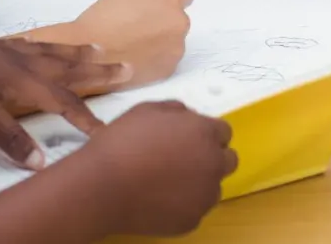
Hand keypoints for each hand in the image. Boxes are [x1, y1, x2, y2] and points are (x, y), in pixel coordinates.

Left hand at [0, 35, 129, 168]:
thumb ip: (11, 138)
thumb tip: (42, 161)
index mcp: (23, 79)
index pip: (63, 102)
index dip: (85, 118)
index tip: (107, 131)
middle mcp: (21, 62)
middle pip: (67, 67)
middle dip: (97, 70)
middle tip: (125, 67)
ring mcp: (5, 51)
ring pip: (50, 51)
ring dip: (75, 52)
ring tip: (97, 49)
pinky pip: (26, 43)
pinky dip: (41, 44)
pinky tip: (37, 42)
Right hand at [26, 0, 193, 88]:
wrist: (92, 57)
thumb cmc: (104, 19)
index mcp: (170, 1)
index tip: (156, 3)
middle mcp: (180, 24)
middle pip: (178, 18)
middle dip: (163, 20)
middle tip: (138, 25)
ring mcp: (176, 49)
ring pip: (173, 40)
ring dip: (160, 40)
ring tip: (133, 44)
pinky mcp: (168, 70)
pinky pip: (165, 59)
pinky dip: (154, 58)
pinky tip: (134, 59)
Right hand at [83, 102, 236, 237]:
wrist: (102, 186)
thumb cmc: (122, 142)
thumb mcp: (148, 110)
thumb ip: (177, 111)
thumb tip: (189, 118)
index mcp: (204, 132)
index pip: (224, 133)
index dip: (206, 135)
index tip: (188, 141)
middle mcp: (213, 163)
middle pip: (228, 160)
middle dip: (211, 158)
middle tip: (183, 162)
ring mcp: (204, 195)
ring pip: (212, 188)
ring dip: (199, 184)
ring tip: (167, 184)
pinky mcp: (192, 220)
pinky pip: (195, 209)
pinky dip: (182, 205)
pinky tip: (159, 201)